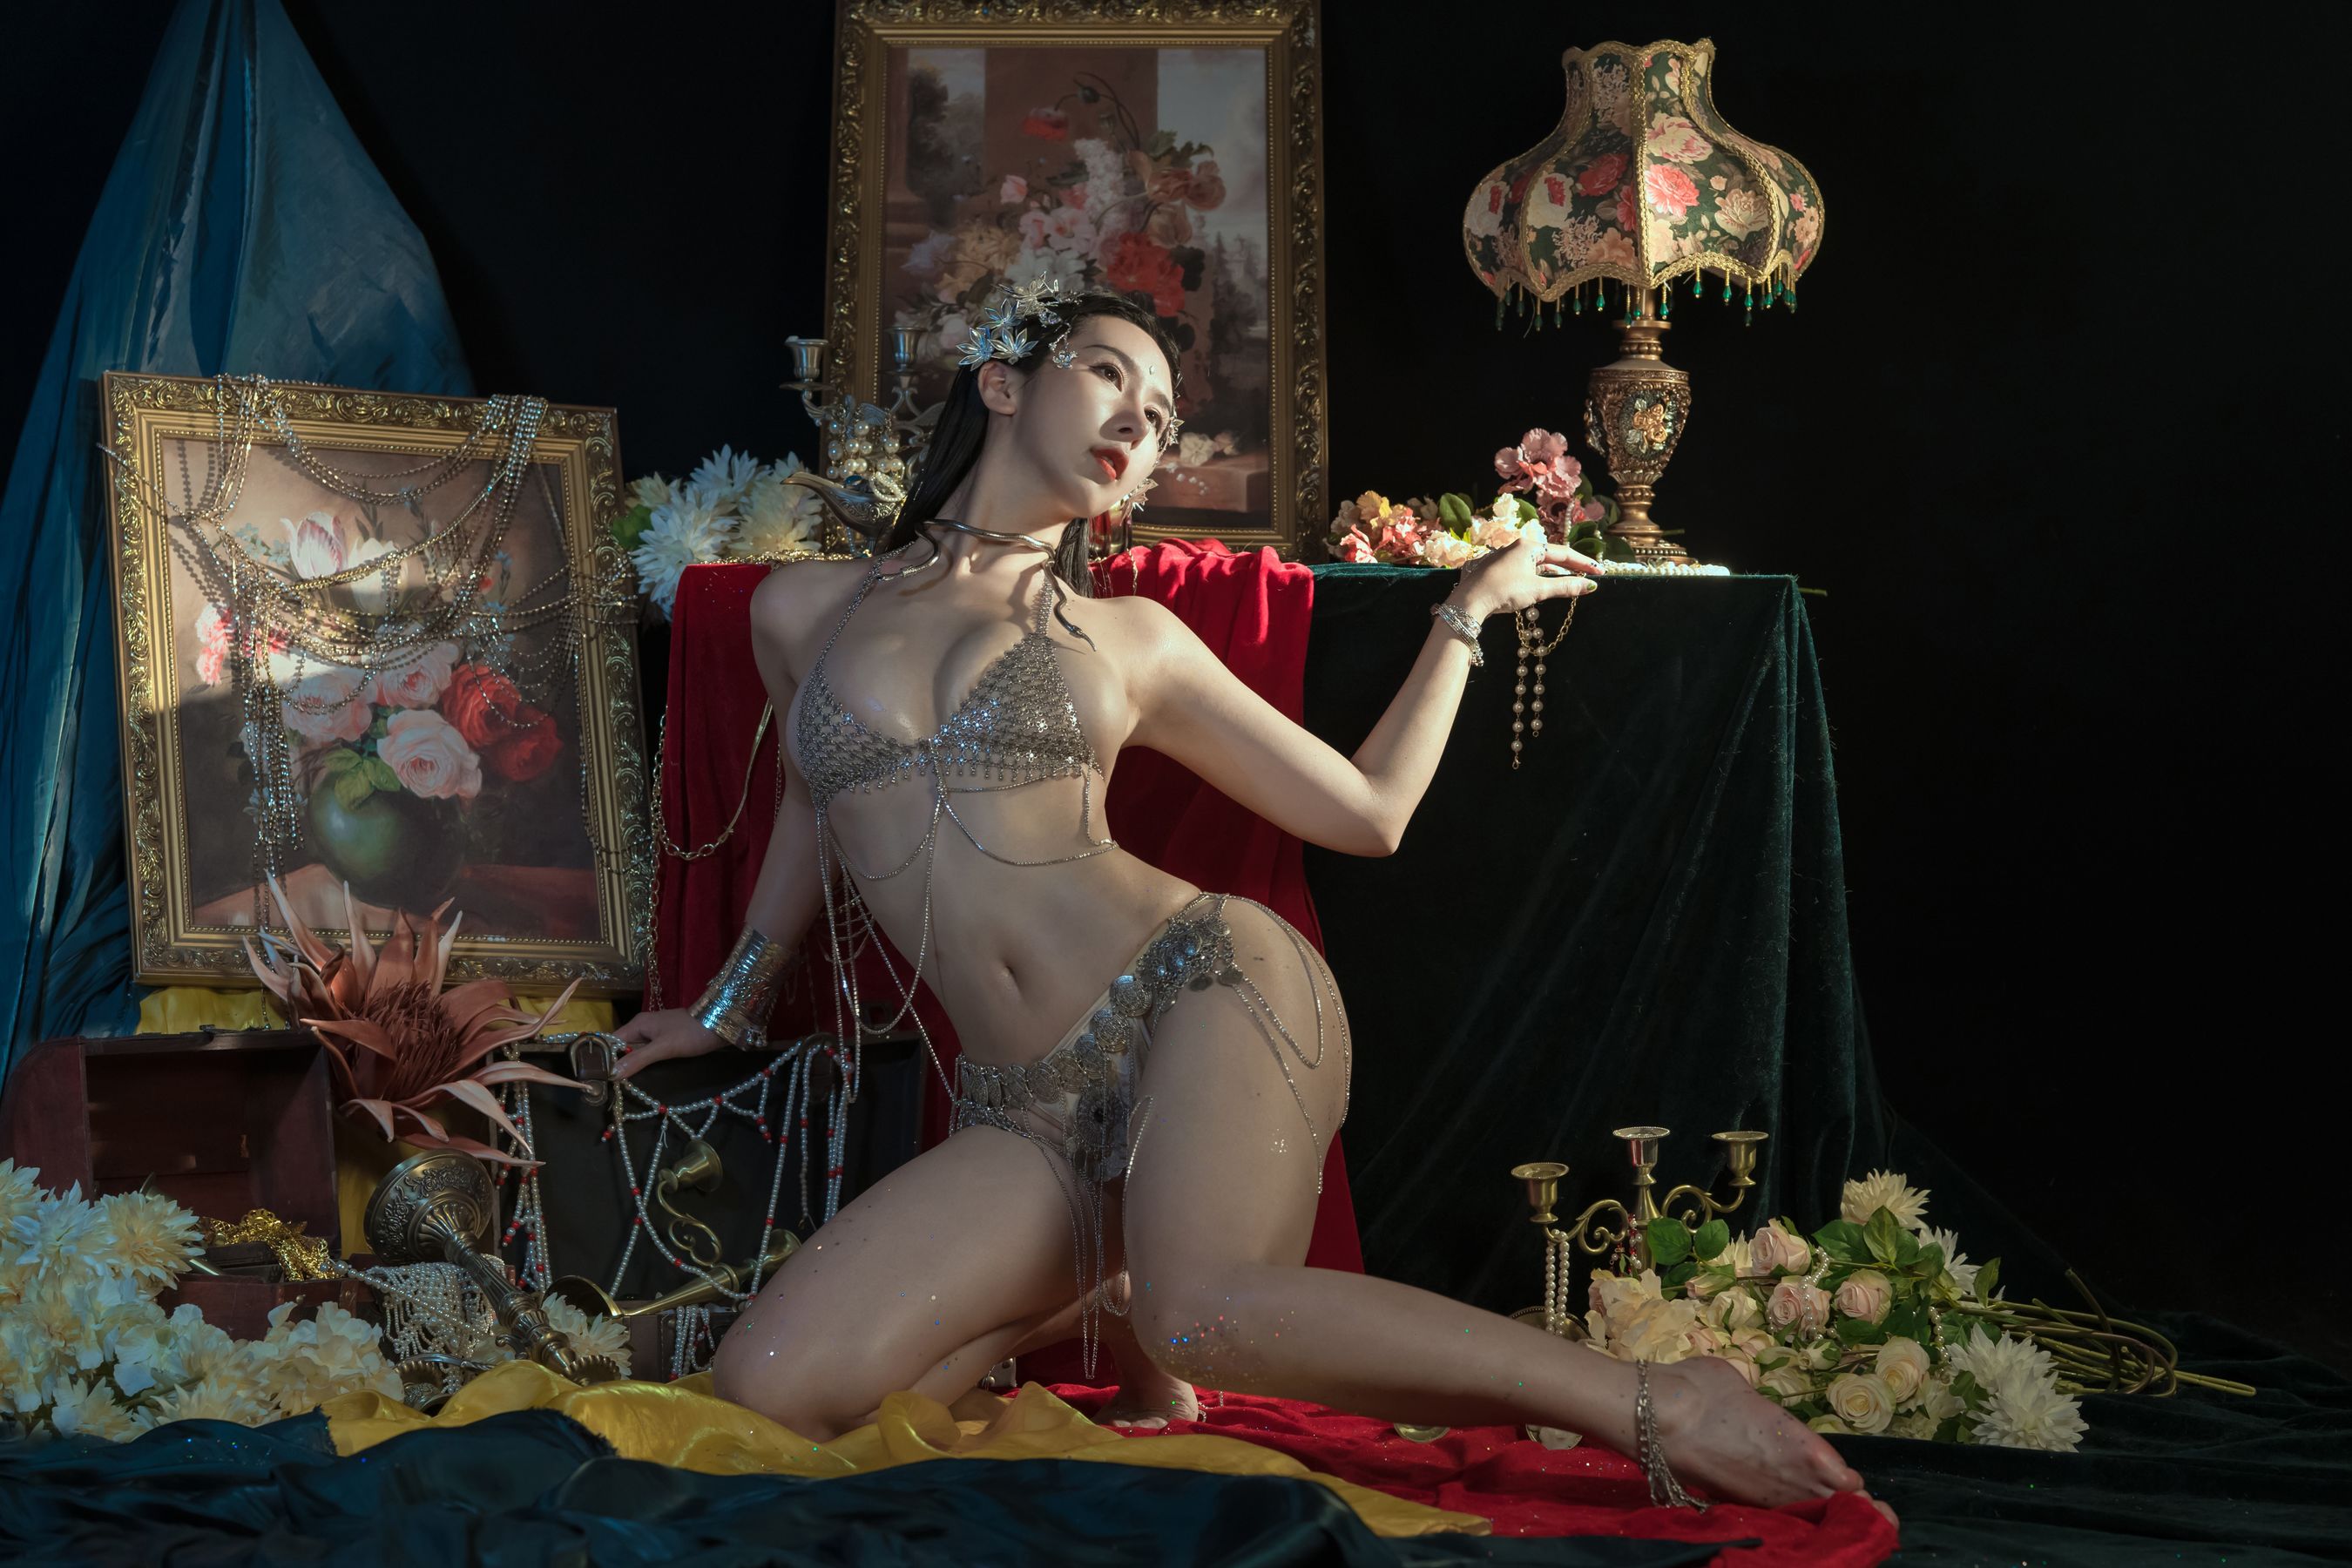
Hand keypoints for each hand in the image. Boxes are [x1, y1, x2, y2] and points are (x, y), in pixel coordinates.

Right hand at [612, 1007, 724, 1079]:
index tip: (598, 1076)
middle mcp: (643, 1027)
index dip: (604, 1057)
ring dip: (631, 1064)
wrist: (720, 1025)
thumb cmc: (690, 1033)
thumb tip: (612, 1073)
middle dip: (617, 1063)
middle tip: (609, 1084)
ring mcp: (655, 1033)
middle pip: (622, 1047)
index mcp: (638, 1024)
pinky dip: (644, 1062)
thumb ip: (639, 1059)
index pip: (612, 1041)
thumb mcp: (664, 1048)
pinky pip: (648, 1053)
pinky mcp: (665, 1040)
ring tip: (621, 1084)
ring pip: (635, 1051)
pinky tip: (642, 1075)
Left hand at [1451, 534, 1600, 620]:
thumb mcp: (1538, 589)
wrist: (1470, 600)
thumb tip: (1589, 586)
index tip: (1599, 572)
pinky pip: (1526, 569)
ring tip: (1572, 580)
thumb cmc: (1504, 591)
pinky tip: (1546, 584)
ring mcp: (1506, 557)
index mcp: (1528, 546)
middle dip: (1571, 566)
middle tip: (1590, 575)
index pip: (1563, 553)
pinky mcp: (1499, 569)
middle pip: (1551, 556)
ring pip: (1538, 563)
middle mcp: (1517, 547)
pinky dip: (1540, 576)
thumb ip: (1565, 586)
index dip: (1583, 563)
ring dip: (1556, 572)